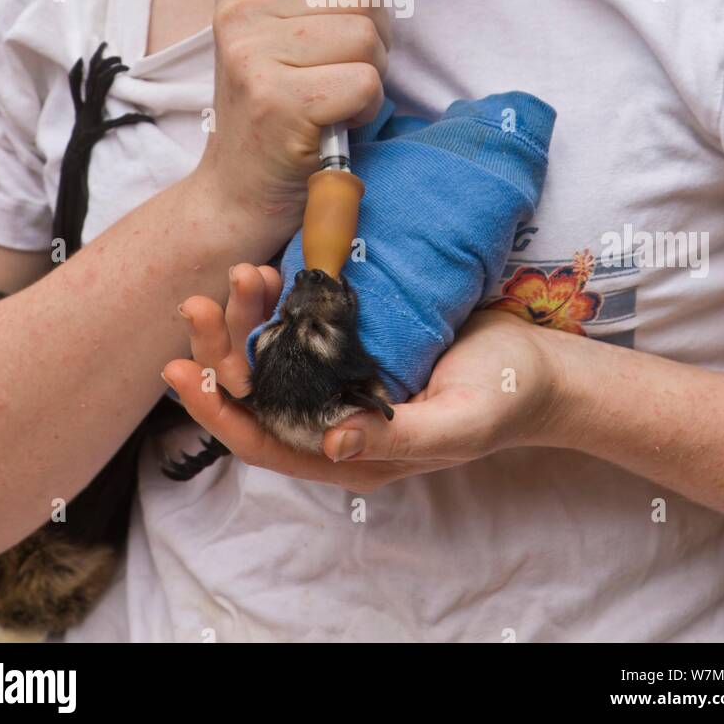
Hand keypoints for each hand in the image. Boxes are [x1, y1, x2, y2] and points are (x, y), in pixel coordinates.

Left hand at [162, 264, 563, 491]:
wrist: (539, 363)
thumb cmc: (502, 398)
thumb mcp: (454, 423)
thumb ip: (394, 438)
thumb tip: (331, 442)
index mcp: (348, 454)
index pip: (262, 442)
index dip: (218, 410)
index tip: (185, 370)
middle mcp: (332, 418)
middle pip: (254, 394)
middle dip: (219, 353)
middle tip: (196, 306)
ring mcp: (340, 377)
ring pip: (271, 355)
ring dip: (245, 319)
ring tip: (238, 275)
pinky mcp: (354, 339)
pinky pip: (301, 323)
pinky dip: (280, 298)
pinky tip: (270, 268)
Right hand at [191, 0, 392, 251]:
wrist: (239, 192)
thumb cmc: (281, 107)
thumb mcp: (284, 30)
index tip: (353, 18)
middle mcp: (239, 9)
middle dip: (374, 36)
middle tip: (339, 74)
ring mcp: (251, 53)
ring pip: (367, 37)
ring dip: (369, 75)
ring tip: (333, 98)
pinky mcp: (275, 100)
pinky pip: (365, 82)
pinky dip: (364, 107)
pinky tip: (332, 122)